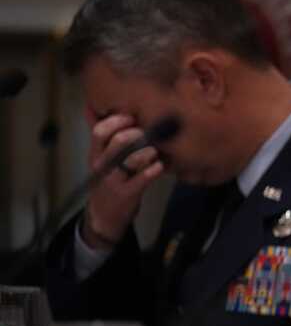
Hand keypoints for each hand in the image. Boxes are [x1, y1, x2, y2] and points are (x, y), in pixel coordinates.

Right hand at [82, 113, 164, 247]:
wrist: (103, 216)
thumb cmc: (107, 182)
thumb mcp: (100, 160)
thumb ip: (103, 138)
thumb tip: (97, 109)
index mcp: (95, 154)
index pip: (99, 131)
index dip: (117, 121)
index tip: (132, 118)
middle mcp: (103, 166)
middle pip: (117, 142)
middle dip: (136, 133)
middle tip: (148, 133)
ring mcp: (114, 180)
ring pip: (131, 159)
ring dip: (147, 151)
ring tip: (154, 150)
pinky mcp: (127, 194)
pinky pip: (142, 179)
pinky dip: (154, 169)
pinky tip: (160, 166)